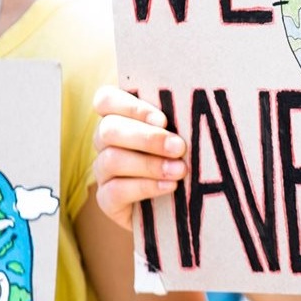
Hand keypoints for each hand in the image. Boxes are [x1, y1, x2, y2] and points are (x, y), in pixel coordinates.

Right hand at [92, 86, 188, 230]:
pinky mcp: (107, 200)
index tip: (163, 120)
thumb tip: (197, 98)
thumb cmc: (188, 155)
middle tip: (179, 147)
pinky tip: (169, 186)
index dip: (131, 107)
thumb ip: (182, 116)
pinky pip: (114, 192)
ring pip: (111, 160)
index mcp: (120, 116)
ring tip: (180, 170)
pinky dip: (145, 187)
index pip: (106, 100)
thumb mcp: (186, 133)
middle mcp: (106, 141)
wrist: (187, 202)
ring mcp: (103, 171)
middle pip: (109, 129)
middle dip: (147, 138)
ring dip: (149, 164)